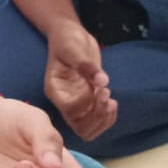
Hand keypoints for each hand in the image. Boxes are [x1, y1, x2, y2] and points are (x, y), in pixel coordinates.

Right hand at [43, 22, 117, 139]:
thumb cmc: (67, 40)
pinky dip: (109, 118)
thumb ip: (86, 65)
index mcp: (55, 89)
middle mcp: (64, 100)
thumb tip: (103, 81)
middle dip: (98, 114)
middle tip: (106, 94)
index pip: (70, 110)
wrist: (71, 37)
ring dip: (104, 119)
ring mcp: (75, 104)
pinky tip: (112, 101)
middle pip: (79, 126)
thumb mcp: (74, 48)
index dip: (89, 102)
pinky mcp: (87, 104)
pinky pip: (97, 124)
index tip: (99, 87)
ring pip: (88, 130)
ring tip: (111, 100)